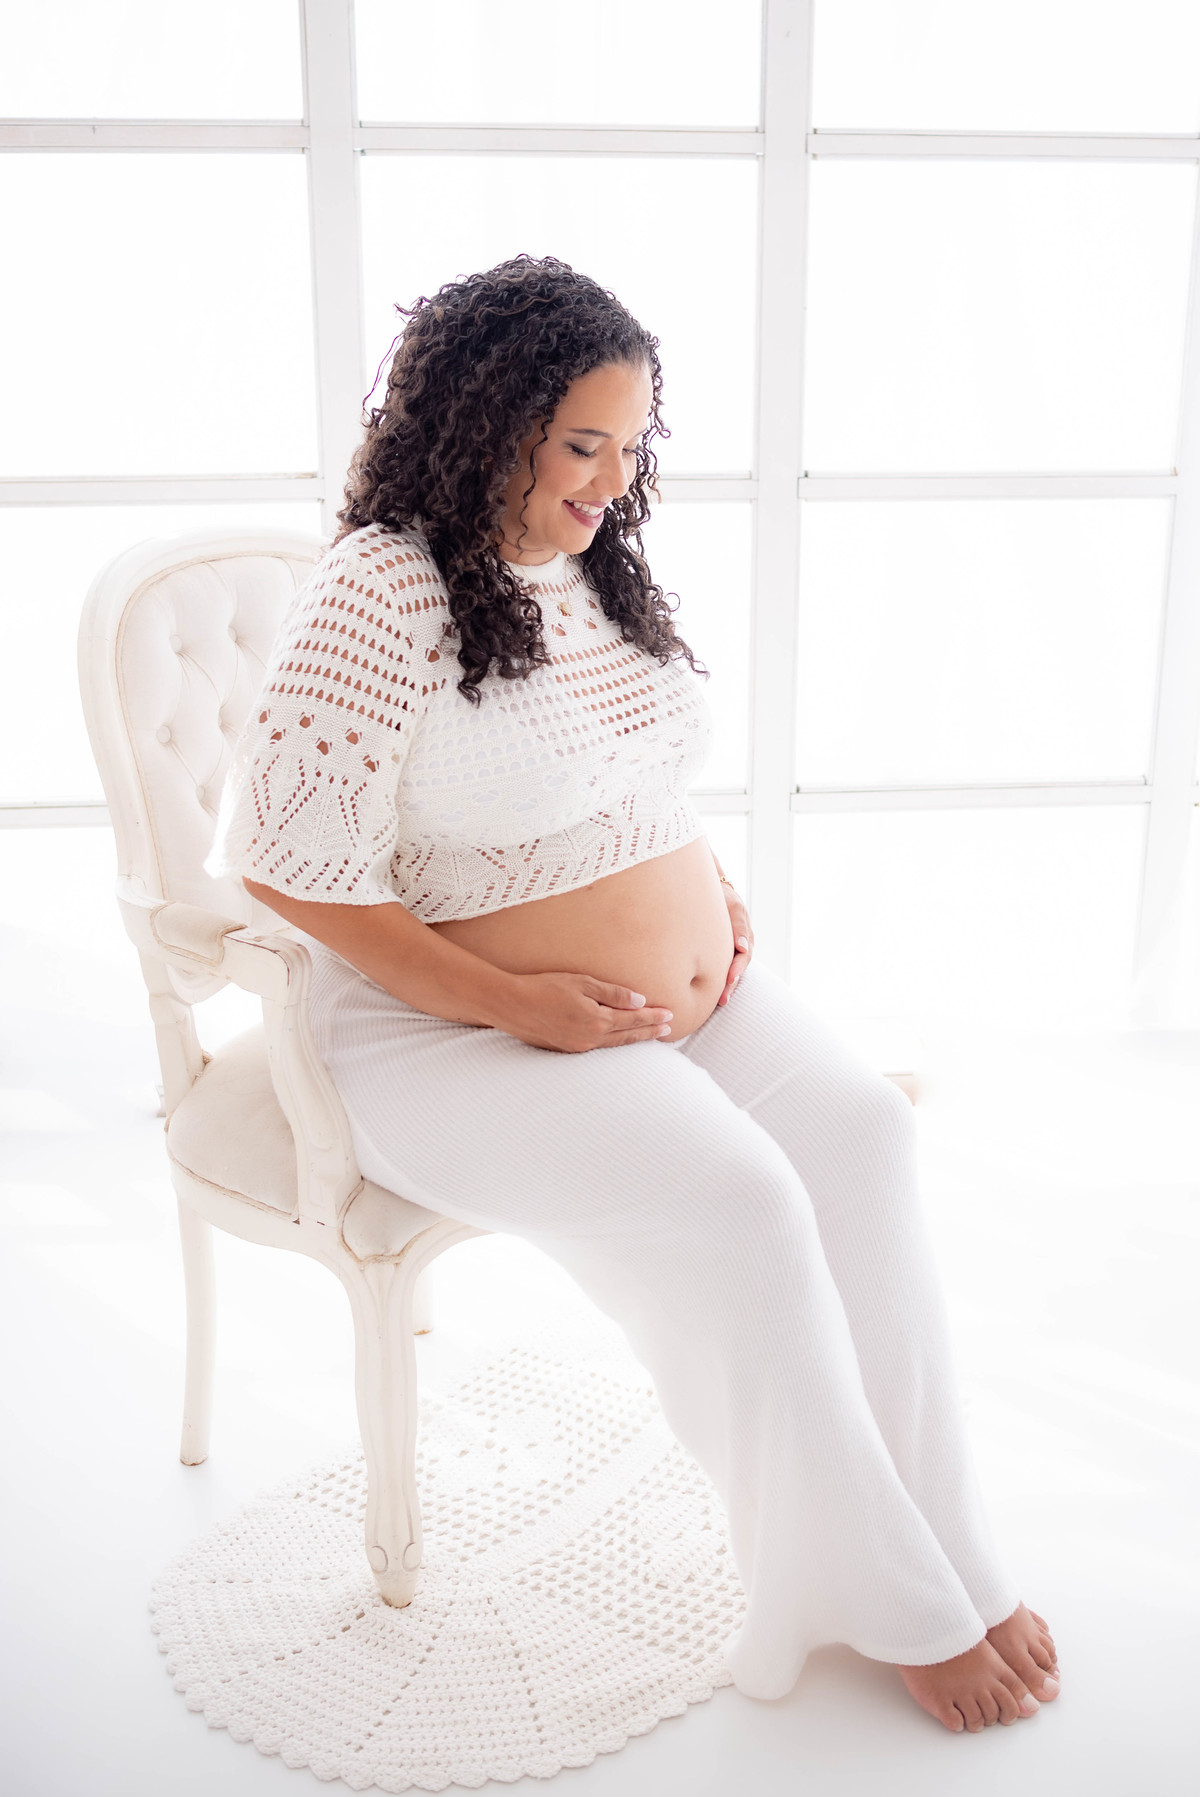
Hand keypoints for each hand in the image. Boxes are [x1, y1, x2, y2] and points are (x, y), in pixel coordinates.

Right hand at [500, 970, 674, 1052]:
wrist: (512, 1005)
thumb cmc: (545, 988)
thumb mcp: (582, 983)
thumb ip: (612, 993)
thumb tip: (639, 1000)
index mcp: (597, 1021)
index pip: (633, 1019)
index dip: (653, 1017)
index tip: (669, 1015)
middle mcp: (590, 1039)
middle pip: (627, 1036)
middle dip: (649, 1031)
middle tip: (668, 1029)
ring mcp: (578, 1047)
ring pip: (613, 1045)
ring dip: (633, 1039)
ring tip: (649, 1035)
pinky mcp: (566, 1049)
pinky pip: (598, 1047)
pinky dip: (613, 1043)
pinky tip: (617, 1038)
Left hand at [717, 882, 753, 1007]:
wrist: (714, 893)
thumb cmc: (723, 897)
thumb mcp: (732, 905)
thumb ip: (738, 924)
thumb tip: (743, 946)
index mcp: (745, 935)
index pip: (744, 955)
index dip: (737, 968)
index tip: (730, 978)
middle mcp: (742, 945)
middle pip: (739, 967)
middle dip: (731, 983)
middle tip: (723, 998)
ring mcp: (733, 950)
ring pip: (732, 970)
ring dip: (727, 986)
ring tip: (719, 1001)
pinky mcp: (724, 953)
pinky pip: (724, 967)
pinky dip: (720, 979)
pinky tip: (712, 992)